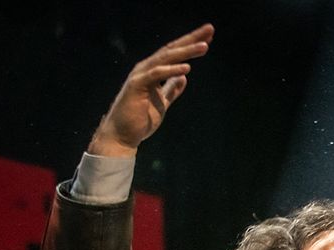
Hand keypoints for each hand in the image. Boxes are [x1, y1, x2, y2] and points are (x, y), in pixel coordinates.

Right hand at [88, 24, 214, 156]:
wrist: (123, 135)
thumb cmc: (140, 119)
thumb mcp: (163, 102)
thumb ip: (171, 89)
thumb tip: (184, 78)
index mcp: (154, 71)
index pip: (175, 54)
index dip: (191, 44)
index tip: (208, 37)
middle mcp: (147, 69)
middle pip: (172, 50)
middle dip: (191, 39)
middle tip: (209, 30)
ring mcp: (141, 75)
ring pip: (165, 58)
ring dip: (186, 52)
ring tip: (204, 47)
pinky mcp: (137, 85)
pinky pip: (156, 75)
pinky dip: (171, 70)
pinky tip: (186, 68)